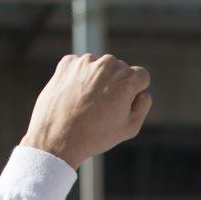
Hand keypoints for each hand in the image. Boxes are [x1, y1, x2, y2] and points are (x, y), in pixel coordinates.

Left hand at [21, 54, 152, 169]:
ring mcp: (85, 62)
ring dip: (97, 80)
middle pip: (120, 69)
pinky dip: (79, 78)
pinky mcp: (67, 63)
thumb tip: (142, 92)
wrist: (57, 137)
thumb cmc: (95, 136)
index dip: (135, 91)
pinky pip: (80, 67)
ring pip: (99, 67)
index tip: (123, 104)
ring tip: (86, 103)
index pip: (141, 75)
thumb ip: (143, 106)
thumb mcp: (130, 128)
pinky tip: (74, 96)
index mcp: (127, 79)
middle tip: (102, 107)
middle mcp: (108, 64)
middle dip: (115, 84)